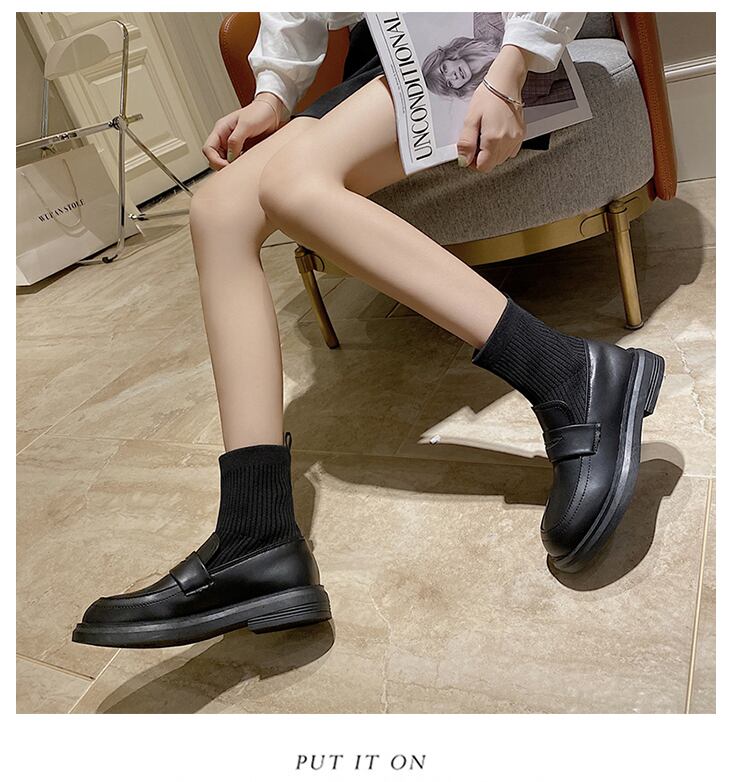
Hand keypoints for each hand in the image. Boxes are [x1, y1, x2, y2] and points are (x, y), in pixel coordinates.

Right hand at [201, 93, 286, 169]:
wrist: (273, 112)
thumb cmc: (259, 113)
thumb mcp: (246, 125)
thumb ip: (236, 140)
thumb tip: (230, 157)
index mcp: (221, 130)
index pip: (208, 149)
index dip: (214, 160)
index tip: (226, 165)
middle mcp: (225, 138)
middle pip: (214, 158)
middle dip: (222, 166)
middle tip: (236, 169)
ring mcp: (233, 145)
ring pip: (225, 162)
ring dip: (232, 167)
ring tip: (243, 167)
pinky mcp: (243, 150)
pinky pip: (237, 162)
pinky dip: (240, 166)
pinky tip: (247, 165)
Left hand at [456, 45, 528, 172]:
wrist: (505, 82)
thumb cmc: (488, 96)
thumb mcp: (470, 119)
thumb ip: (466, 142)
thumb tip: (464, 160)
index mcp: (494, 139)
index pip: (483, 167)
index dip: (473, 162)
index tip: (469, 152)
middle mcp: (508, 142)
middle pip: (492, 164)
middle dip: (482, 157)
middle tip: (476, 140)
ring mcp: (516, 139)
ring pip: (501, 159)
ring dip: (491, 153)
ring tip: (486, 135)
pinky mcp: (521, 135)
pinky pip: (509, 151)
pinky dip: (501, 148)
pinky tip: (496, 135)